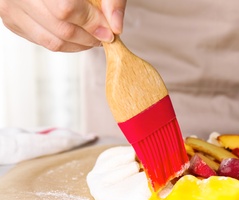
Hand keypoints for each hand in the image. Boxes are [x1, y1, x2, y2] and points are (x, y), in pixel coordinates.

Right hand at [0, 0, 126, 51]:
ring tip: (93, 36)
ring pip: (52, 41)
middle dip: (89, 38)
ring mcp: (11, 7)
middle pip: (61, 29)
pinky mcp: (12, 21)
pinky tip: (77, 33)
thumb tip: (116, 27)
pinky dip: (66, 44)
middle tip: (104, 35)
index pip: (66, 9)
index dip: (91, 23)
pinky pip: (44, 42)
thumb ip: (111, 0)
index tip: (109, 31)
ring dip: (79, 45)